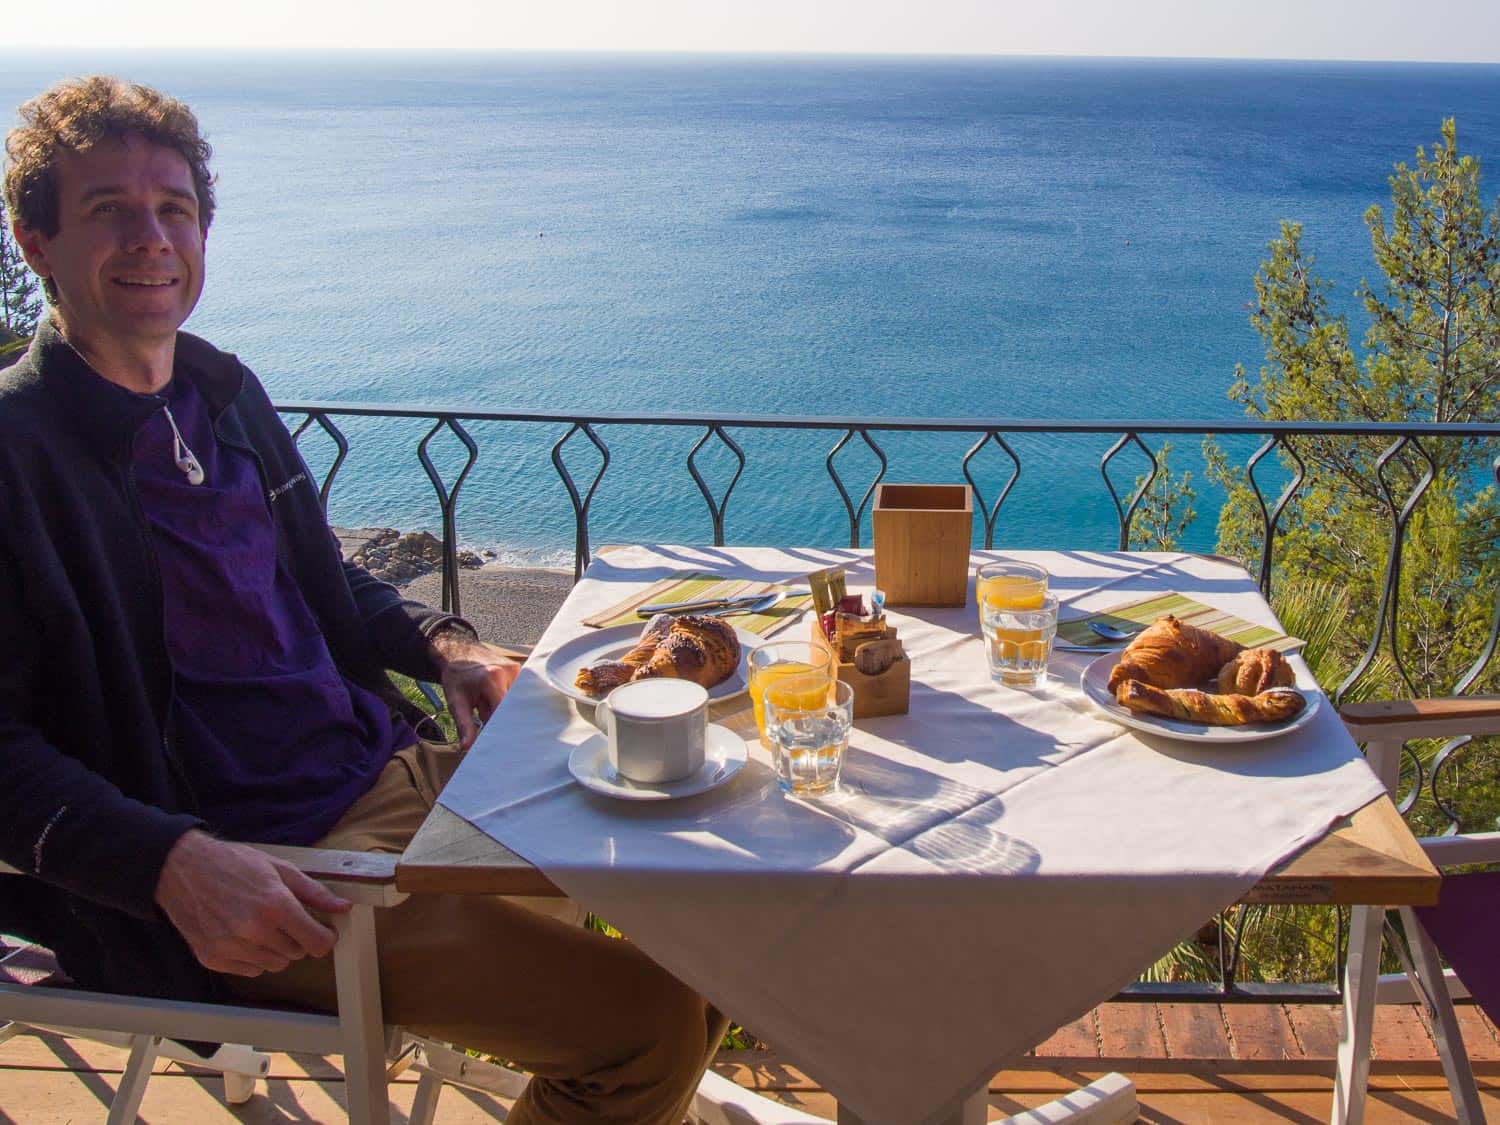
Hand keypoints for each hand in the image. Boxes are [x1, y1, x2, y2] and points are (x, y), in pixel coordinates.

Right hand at [154, 830, 349, 976]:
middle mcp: (253, 930)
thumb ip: (314, 892)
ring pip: (275, 965)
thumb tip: (342, 906)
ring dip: (277, 950)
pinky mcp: (212, 958)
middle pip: (297, 954)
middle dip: (298, 938)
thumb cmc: (232, 864)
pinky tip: (244, 935)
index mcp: (274, 905)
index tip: (324, 931)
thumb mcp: (279, 869)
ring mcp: (230, 947)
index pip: (317, 943)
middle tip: (286, 919)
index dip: (325, 938)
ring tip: (263, 925)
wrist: (182, 869)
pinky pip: (250, 971)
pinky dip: (253, 958)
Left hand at [432, 631, 521, 748]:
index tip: (495, 741)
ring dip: (503, 710)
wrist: (460, 652)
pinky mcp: (522, 672)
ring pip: (516, 703)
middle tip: (485, 718)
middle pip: (513, 708)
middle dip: (500, 719)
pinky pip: (518, 695)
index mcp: (493, 678)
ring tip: (486, 704)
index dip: (500, 727)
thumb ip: (464, 725)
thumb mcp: (456, 701)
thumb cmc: (457, 676)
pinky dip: (507, 703)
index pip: (503, 710)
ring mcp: (518, 671)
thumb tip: (468, 747)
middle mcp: (510, 672)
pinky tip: (494, 699)